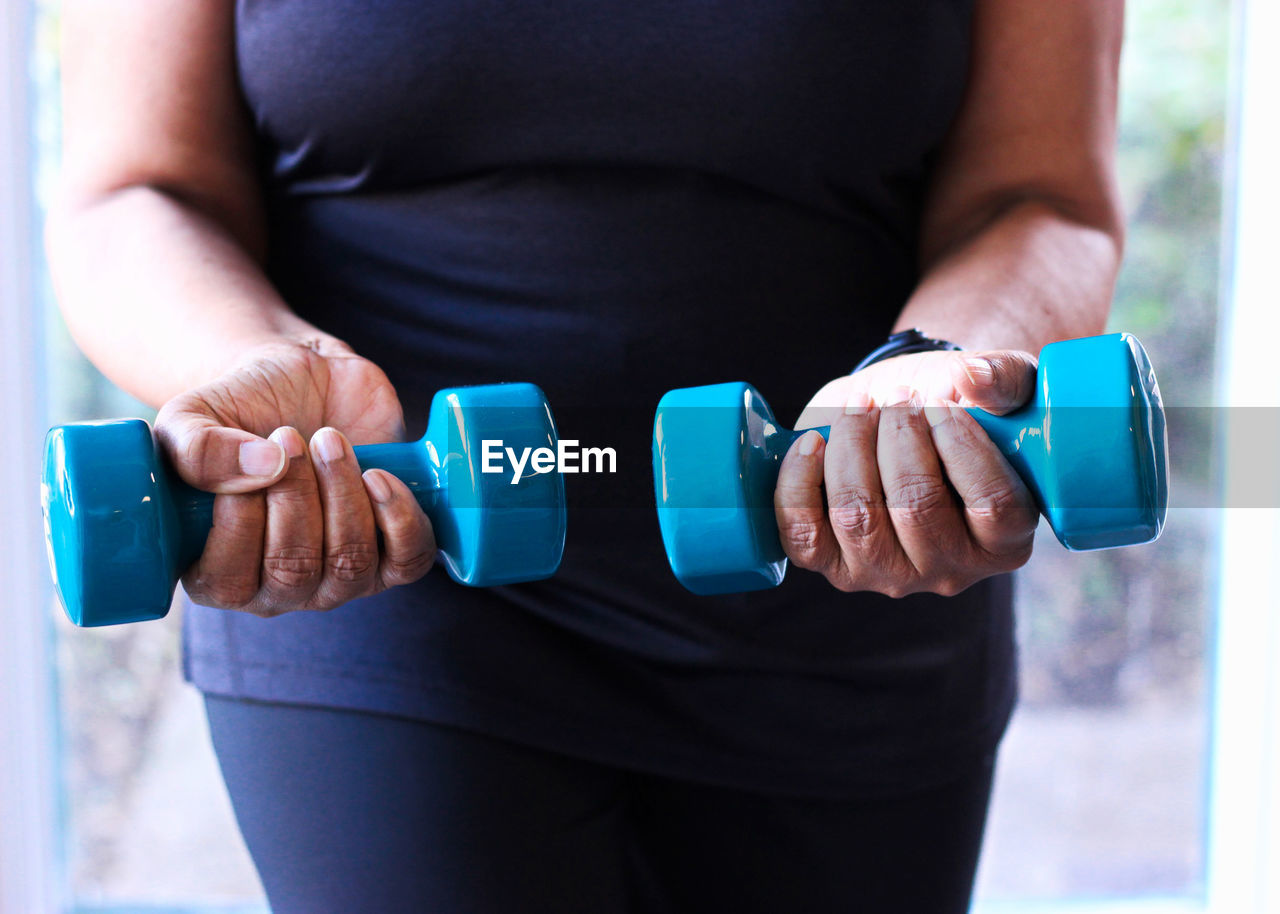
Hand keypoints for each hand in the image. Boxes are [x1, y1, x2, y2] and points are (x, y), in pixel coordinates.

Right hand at [154, 336, 434, 615]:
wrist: (303, 383)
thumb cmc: (238, 412)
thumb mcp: (191, 420)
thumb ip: (198, 451)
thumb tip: (262, 468)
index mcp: (216, 572)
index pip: (228, 584)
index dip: (241, 525)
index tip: (255, 461)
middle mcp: (278, 586)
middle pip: (294, 572)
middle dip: (296, 497)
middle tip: (292, 437)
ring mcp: (338, 576)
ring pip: (349, 564)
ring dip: (342, 495)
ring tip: (329, 440)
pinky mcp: (391, 550)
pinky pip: (408, 560)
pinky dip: (398, 517)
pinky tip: (378, 475)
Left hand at [774, 349, 1039, 596]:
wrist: (897, 417)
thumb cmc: (953, 407)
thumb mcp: (995, 386)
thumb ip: (1003, 377)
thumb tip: (974, 380)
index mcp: (1004, 540)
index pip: (993, 505)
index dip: (962, 446)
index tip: (940, 402)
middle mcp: (948, 570)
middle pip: (917, 510)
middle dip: (899, 437)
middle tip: (897, 395)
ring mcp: (886, 573)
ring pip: (857, 517)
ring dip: (851, 448)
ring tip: (860, 408)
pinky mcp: (832, 564)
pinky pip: (802, 535)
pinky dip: (799, 483)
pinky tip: (811, 442)